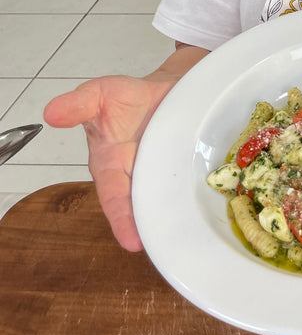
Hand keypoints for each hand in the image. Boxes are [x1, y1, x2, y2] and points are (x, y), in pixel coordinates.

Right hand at [43, 45, 207, 251]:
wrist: (163, 89)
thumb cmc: (125, 99)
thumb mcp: (100, 94)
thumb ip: (78, 104)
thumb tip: (52, 112)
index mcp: (112, 166)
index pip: (115, 198)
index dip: (123, 220)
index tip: (132, 242)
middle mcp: (139, 178)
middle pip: (147, 208)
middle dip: (155, 227)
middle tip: (168, 246)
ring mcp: (166, 176)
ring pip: (172, 201)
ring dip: (180, 217)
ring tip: (191, 236)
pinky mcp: (188, 171)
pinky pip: (195, 186)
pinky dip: (203, 196)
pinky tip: (216, 206)